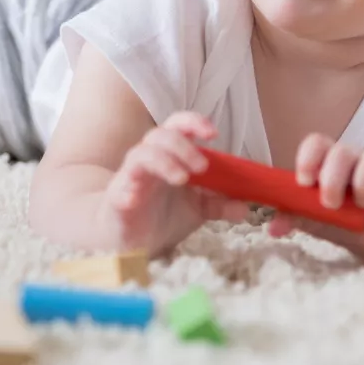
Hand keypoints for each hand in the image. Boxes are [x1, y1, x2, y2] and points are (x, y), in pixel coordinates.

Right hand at [102, 111, 251, 253]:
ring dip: (164, 162)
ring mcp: (131, 177)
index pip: (178, 126)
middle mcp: (148, 160)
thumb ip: (218, 204)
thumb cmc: (160, 216)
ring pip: (141, 154)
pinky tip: (139, 197)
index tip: (213, 134)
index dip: (194, 123)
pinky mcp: (118, 198)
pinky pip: (122, 186)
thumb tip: (245, 206)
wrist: (129, 241)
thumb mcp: (196, 210)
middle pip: (160, 135)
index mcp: (168, 156)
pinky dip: (131, 188)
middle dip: (183, 145)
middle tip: (202, 167)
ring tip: (181, 178)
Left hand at [267, 133, 363, 264]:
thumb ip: (297, 218)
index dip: (308, 158)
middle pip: (340, 152)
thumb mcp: (318, 221)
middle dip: (332, 178)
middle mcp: (351, 159)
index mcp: (326, 162)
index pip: (316, 144)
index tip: (303, 182)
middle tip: (329, 203)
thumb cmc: (346, 221)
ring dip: (360, 184)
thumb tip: (273, 228)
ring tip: (358, 206)